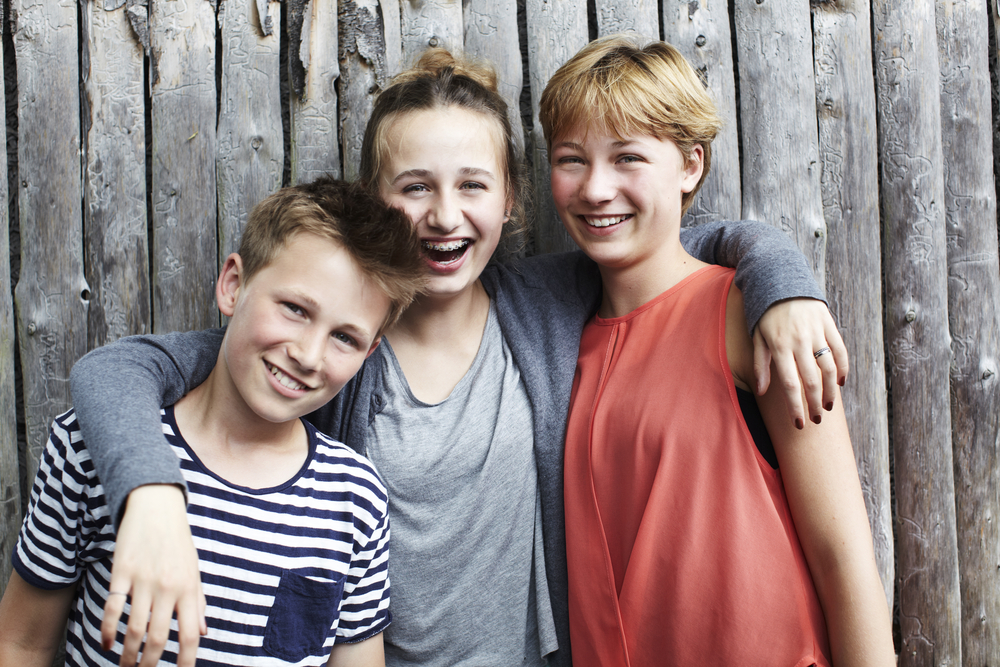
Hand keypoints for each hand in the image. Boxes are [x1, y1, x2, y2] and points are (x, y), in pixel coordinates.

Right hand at [101, 484, 205, 666]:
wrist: (157, 507)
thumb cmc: (178, 542)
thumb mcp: (194, 570)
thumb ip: (198, 602)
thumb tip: (203, 633)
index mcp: (189, 588)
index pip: (189, 633)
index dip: (186, 659)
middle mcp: (168, 586)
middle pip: (158, 637)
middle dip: (149, 663)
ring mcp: (143, 579)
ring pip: (134, 628)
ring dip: (128, 653)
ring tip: (125, 666)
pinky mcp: (122, 571)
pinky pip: (113, 607)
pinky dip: (108, 629)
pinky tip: (107, 644)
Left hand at [752, 298, 847, 428]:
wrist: (780, 280)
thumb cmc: (765, 314)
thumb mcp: (757, 338)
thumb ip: (760, 365)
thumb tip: (762, 391)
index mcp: (778, 346)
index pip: (789, 384)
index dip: (795, 407)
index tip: (798, 424)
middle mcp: (798, 341)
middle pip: (811, 380)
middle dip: (814, 404)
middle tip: (816, 420)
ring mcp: (816, 332)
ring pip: (829, 368)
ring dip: (831, 391)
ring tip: (827, 405)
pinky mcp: (828, 324)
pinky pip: (840, 350)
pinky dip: (843, 368)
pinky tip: (841, 382)